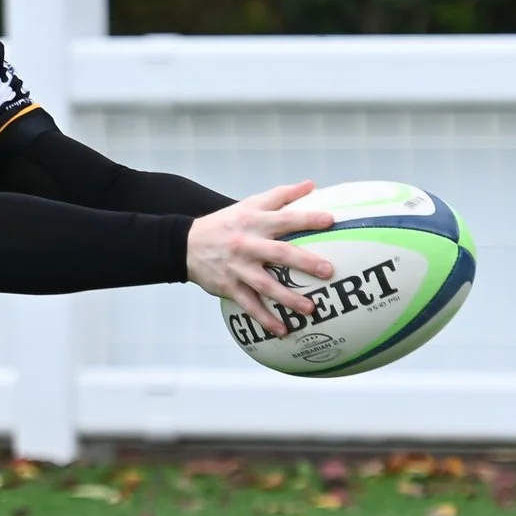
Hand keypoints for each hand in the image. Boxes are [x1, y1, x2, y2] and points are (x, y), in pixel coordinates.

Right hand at [186, 181, 336, 337]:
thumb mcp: (248, 204)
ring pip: (265, 285)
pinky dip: (265, 319)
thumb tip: (312, 185)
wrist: (185, 244)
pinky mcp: (228, 286)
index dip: (307, 218)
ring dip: (288, 298)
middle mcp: (246, 244)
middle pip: (279, 253)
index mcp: (254, 222)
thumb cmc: (225, 223)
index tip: (330, 220)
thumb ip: (281, 195)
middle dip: (304, 262)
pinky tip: (282, 331)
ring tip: (310, 309)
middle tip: (328, 271)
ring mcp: (237, 267)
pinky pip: (249, 305)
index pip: (284, 218)